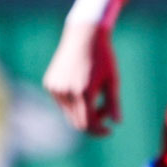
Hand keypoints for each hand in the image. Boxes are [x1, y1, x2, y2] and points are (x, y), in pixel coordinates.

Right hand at [43, 20, 120, 135]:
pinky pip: (62, 102)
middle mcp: (67, 92)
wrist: (84, 35)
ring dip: (82, 112)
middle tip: (104, 113)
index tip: (109, 130)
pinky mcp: (49, 84)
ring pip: (69, 114)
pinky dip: (73, 102)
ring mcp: (55, 88)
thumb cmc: (103, 57)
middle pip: (77, 123)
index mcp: (84, 92)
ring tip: (96, 95)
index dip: (99, 131)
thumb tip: (117, 123)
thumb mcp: (112, 80)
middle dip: (92, 123)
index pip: (89, 124)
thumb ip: (113, 103)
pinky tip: (81, 85)